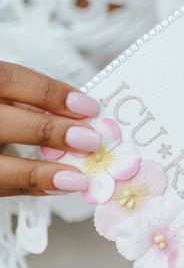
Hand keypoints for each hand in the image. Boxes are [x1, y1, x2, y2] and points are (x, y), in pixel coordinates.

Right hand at [0, 61, 100, 196]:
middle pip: (4, 122)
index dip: (50, 93)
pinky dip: (30, 188)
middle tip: (91, 141)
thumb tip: (80, 115)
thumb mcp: (4, 94)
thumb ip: (29, 100)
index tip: (89, 107)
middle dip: (50, 131)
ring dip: (39, 174)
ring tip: (78, 178)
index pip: (9, 80)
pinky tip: (60, 187)